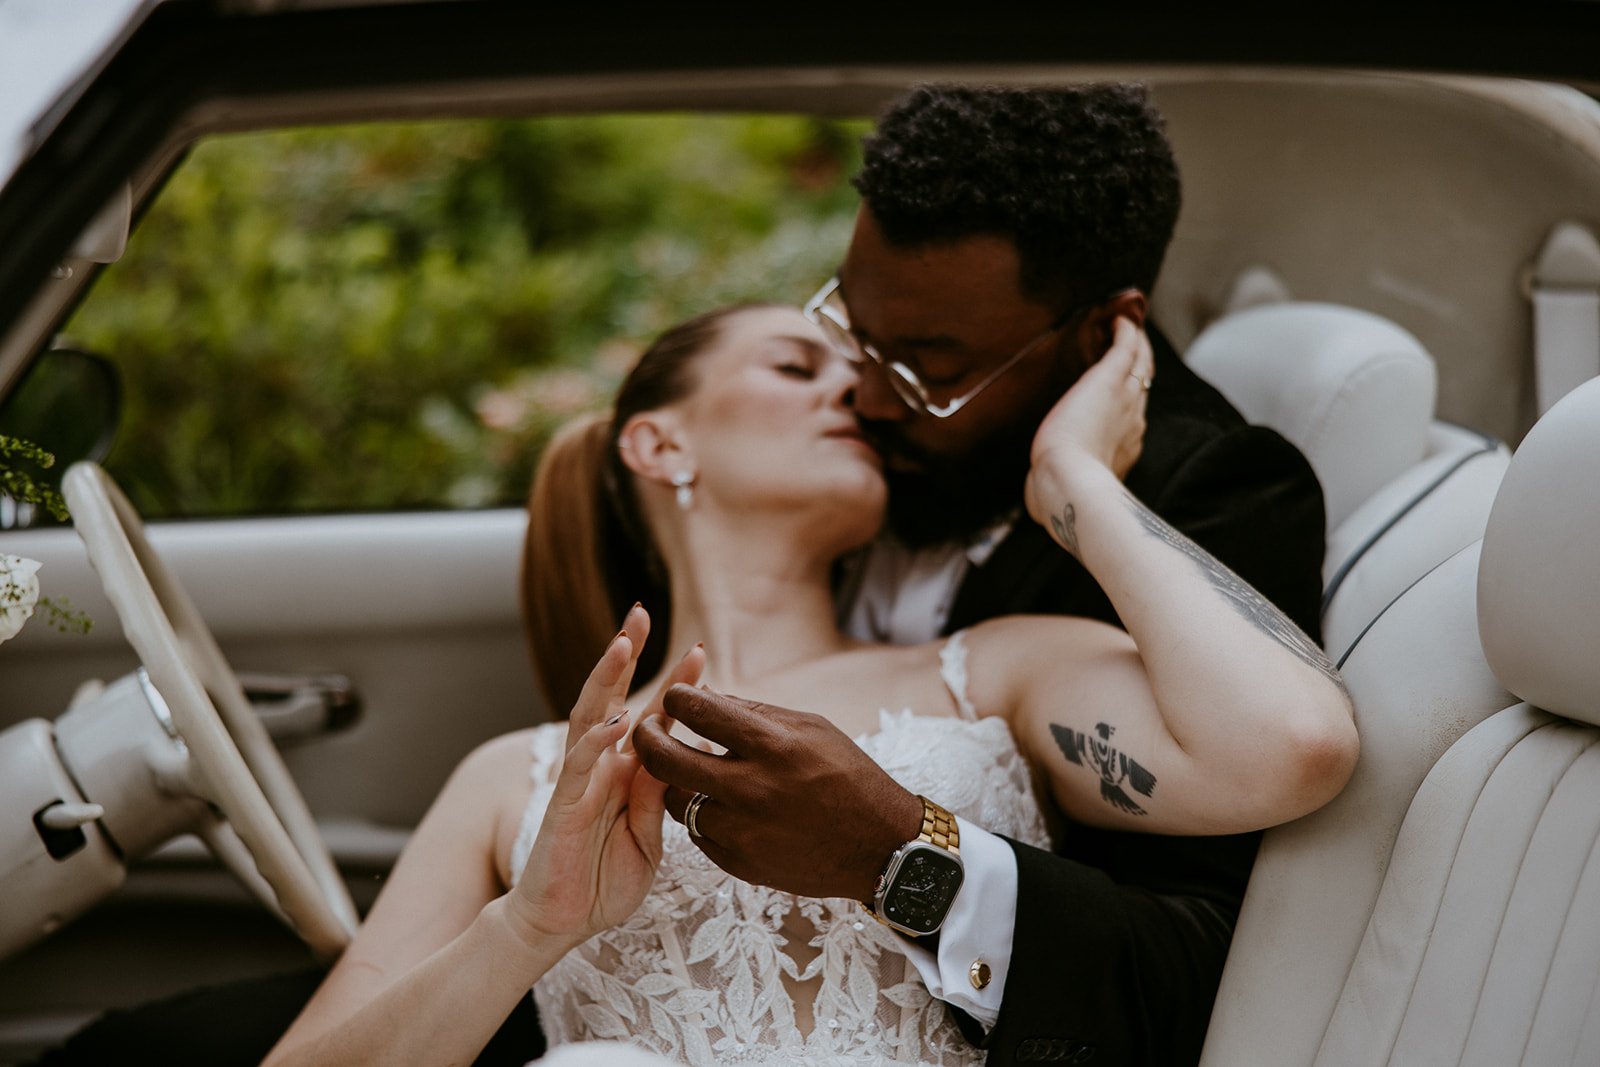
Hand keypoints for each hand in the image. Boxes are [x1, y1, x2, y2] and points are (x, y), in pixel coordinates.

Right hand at [510, 608, 704, 947]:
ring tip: (622, 643)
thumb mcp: (647, 837)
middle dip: (623, 653)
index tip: (698, 649)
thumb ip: (657, 797)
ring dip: (604, 679)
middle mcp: (598, 766)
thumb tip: (678, 756)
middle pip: (608, 695)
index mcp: (622, 771)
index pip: (647, 715)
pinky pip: (578, 768)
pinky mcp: (562, 809)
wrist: (560, 923)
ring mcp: (577, 783)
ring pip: (588, 717)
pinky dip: (596, 742)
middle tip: (640, 612)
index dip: (670, 684)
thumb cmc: (602, 880)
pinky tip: (614, 720)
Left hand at [632, 686, 922, 900]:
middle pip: (666, 759)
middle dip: (647, 737)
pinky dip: (704, 815)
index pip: (697, 710)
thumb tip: (703, 694)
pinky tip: (723, 805)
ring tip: (690, 770)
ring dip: (677, 781)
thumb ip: (753, 711)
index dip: (676, 698)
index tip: (676, 698)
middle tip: (649, 729)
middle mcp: (752, 788)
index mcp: (772, 745)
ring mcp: (742, 830)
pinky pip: (698, 833)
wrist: (877, 845)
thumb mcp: (810, 728)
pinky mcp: (739, 862)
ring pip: (676, 800)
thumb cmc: (847, 776)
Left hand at [1025, 316, 1153, 533]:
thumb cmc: (1060, 494)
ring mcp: (1124, 398)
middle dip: (1140, 363)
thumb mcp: (1055, 491)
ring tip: (1128, 325)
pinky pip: (1126, 346)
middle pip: (1143, 384)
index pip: (1131, 415)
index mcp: (1123, 447)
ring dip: (1136, 342)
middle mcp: (1132, 421)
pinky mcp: (1109, 379)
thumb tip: (1032, 503)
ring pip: (1140, 362)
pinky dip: (1125, 330)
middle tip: (1134, 343)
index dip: (1130, 398)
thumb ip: (1047, 491)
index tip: (1125, 387)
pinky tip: (1119, 317)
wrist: (1069, 485)